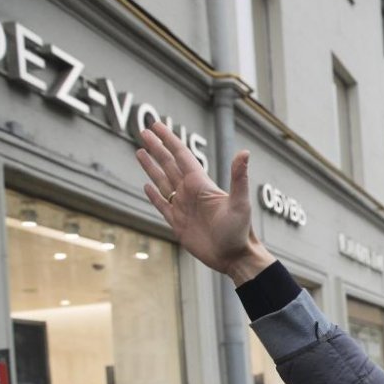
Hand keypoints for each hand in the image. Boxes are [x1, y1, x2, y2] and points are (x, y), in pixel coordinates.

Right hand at [134, 122, 272, 284]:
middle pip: (169, 165)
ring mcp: (184, 207)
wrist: (234, 258)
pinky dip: (154, 195)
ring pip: (163, 182)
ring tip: (140, 152)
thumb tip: (244, 152)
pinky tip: (147, 185)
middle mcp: (191, 193)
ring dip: (152, 167)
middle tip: (143, 131)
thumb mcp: (240, 203)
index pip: (182, 156)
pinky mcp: (178, 223)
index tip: (156, 125)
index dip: (169, 140)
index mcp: (202, 184)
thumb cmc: (240, 231)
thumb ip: (239, 177)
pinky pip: (162, 205)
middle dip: (157, 148)